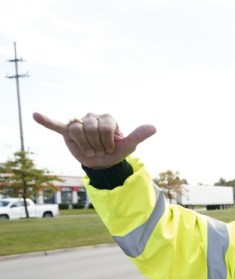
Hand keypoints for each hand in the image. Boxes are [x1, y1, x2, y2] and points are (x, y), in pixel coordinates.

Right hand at [33, 112, 155, 169]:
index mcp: (107, 118)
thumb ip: (139, 135)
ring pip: (76, 129)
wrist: (103, 163)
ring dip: (84, 145)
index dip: (107, 141)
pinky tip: (35, 115)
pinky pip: (56, 125)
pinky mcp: (67, 132)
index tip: (110, 149)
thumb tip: (154, 127)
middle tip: (100, 151)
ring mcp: (79, 124)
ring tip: (90, 151)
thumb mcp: (129, 145)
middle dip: (96, 144)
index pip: (104, 125)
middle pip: (89, 127)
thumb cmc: (117, 152)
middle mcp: (92, 117)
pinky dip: (46, 121)